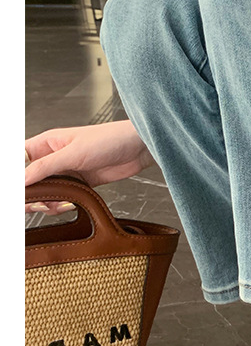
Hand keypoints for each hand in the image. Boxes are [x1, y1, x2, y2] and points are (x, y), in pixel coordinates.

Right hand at [25, 119, 153, 214]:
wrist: (139, 148)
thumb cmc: (109, 139)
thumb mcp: (74, 153)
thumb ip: (46, 167)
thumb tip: (21, 179)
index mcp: (47, 143)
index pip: (19, 159)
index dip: (16, 176)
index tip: (20, 191)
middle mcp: (54, 157)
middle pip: (30, 179)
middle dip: (30, 195)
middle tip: (36, 205)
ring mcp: (68, 171)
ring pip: (47, 191)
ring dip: (48, 202)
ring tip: (55, 206)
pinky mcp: (82, 183)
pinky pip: (64, 197)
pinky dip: (62, 205)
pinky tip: (69, 205)